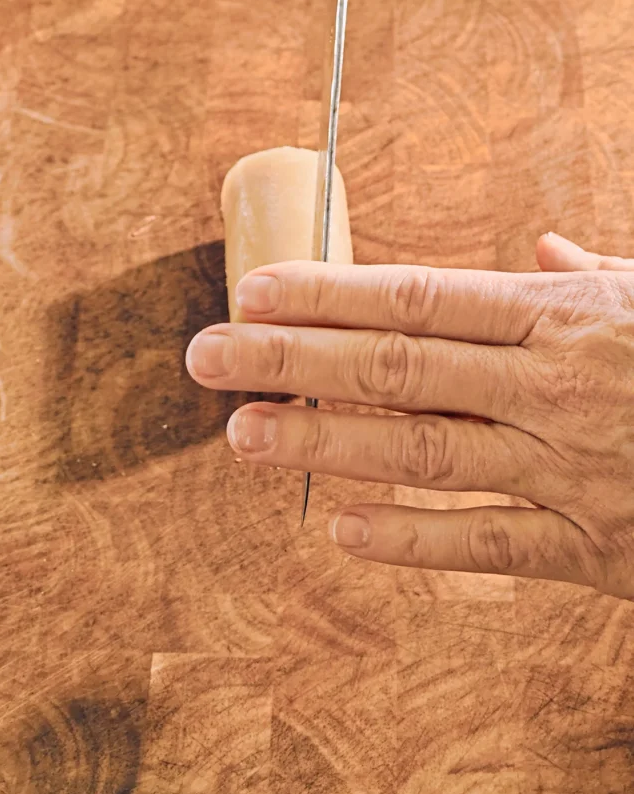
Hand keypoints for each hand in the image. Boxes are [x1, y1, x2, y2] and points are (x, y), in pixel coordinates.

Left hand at [186, 234, 633, 600]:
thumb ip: (589, 272)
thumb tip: (543, 244)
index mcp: (564, 317)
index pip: (418, 297)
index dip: (328, 293)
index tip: (253, 288)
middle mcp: (553, 388)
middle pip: (395, 370)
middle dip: (288, 361)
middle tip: (204, 356)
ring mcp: (567, 470)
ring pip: (421, 454)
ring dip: (320, 445)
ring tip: (239, 435)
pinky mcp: (590, 550)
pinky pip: (484, 546)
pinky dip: (407, 542)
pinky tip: (338, 529)